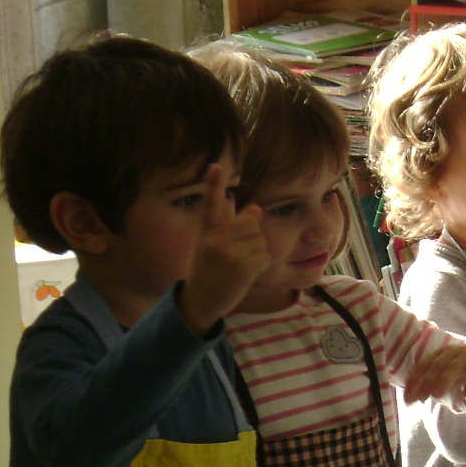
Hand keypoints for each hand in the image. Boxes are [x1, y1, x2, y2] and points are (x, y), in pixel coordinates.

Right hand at [179, 164, 269, 335]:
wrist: (200, 301)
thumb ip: (233, 226)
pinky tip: (246, 274)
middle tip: (238, 252)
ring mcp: (229, 252)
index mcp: (207, 230)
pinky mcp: (243, 266)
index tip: (216, 165)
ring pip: (261, 240)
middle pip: (252, 222)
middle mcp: (216, 238)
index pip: (211, 204)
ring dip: (257, 253)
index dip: (214, 184)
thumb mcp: (213, 244)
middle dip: (252, 236)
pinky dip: (261, 266)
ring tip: (239, 265)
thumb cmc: (209, 270)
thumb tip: (256, 208)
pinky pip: (266, 256)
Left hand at [403, 340, 465, 402]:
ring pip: (454, 367)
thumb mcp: (446, 372)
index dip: (415, 381)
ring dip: (444, 381)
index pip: (425, 366)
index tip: (408, 397)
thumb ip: (430, 384)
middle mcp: (453, 353)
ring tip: (436, 395)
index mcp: (441, 354)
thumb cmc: (463, 367)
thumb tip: (409, 399)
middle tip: (420, 398)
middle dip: (427, 382)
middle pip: (437, 366)